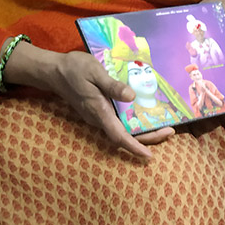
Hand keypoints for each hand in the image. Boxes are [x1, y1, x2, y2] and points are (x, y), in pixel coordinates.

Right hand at [39, 50, 173, 156]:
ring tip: (164, 125)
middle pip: (125, 136)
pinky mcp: (99, 112)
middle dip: (149, 137)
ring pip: (123, 130)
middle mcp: (99, 118)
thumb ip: (112, 85)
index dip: (134, 147)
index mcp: (99, 111)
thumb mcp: (95, 71)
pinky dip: (134, 123)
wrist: (54, 71)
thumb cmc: (75, 69)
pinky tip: (146, 115)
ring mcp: (99, 116)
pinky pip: (119, 122)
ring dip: (143, 130)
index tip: (149, 156)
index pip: (119, 136)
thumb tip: (132, 96)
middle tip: (171, 131)